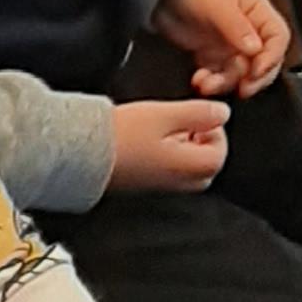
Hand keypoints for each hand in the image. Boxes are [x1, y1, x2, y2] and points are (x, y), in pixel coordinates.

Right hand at [104, 100, 225, 197]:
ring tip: (163, 128)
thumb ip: (199, 114)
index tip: (199, 117)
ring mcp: (157, 187)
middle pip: (206, 166)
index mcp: (187, 169)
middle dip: (202, 142)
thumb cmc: (120, 136)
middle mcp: (175, 184)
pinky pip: (167, 172)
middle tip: (184, 123)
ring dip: (184, 147)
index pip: (219, 156)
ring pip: (186, 169)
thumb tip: (223, 114)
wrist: (78, 154)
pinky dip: (167, 155)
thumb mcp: (165, 114)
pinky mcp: (141, 185)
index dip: (214, 132)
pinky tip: (150, 139)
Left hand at [148, 0, 283, 99]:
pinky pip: (218, 76)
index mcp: (259, 14)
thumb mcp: (219, 3)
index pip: (278, 38)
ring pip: (239, 73)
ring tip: (207, 84)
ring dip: (226, 83)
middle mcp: (249, 32)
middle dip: (254, 78)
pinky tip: (199, 80)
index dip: (272, 57)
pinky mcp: (212, 56)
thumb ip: (237, 27)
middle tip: (242, 89)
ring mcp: (231, 46)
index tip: (257, 71)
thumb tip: (256, 49)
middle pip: (264, 61)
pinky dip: (210, 83)